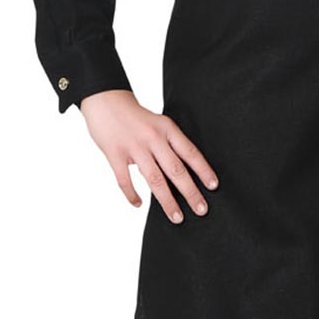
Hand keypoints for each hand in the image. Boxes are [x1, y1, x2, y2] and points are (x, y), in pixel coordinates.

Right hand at [79, 90, 217, 220]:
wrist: (106, 100)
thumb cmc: (135, 116)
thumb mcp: (158, 123)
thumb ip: (169, 143)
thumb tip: (184, 169)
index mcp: (167, 129)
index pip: (190, 153)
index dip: (203, 170)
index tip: (213, 186)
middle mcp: (153, 138)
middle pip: (176, 170)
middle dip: (190, 192)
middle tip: (201, 210)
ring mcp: (134, 147)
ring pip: (154, 179)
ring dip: (167, 201)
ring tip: (177, 217)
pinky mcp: (115, 154)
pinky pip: (125, 180)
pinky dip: (132, 195)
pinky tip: (139, 204)